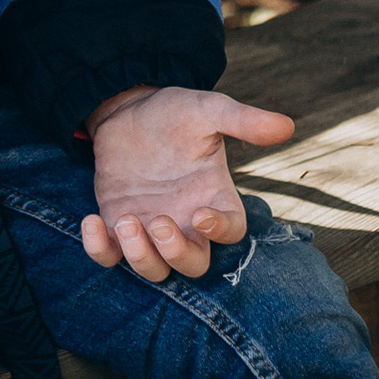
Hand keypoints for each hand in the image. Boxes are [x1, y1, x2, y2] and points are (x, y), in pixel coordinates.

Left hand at [81, 86, 294, 282]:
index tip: (200, 213)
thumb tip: (287, 126)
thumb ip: (244, 120)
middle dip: (176, 254)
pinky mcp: (117, 226)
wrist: (127, 108)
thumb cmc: (174, 112)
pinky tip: (91, 221)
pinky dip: (99, 250)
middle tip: (158, 221)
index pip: (231, 233)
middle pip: (193, 265)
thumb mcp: (208, 110)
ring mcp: (151, 228)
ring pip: (154, 270)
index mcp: (214, 198)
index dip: (220, 232)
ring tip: (126, 219)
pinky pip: (110, 257)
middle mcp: (186, 222)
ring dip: (140, 255)